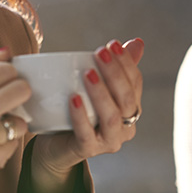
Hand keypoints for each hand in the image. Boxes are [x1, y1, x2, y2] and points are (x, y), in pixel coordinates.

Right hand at [0, 48, 30, 192]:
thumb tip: (6, 52)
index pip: (4, 68)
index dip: (8, 74)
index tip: (3, 81)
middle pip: (22, 89)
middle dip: (17, 94)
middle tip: (7, 101)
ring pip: (21, 120)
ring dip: (11, 124)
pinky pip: (15, 143)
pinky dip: (5, 143)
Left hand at [32, 38, 143, 192]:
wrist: (54, 145)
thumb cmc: (75, 112)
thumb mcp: (92, 88)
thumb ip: (111, 67)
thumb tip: (137, 41)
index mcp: (130, 109)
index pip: (134, 83)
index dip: (126, 63)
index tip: (111, 44)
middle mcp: (125, 127)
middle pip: (125, 99)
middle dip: (114, 74)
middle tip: (100, 53)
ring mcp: (108, 141)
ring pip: (111, 117)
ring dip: (100, 93)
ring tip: (87, 72)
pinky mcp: (87, 150)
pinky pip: (86, 134)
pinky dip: (81, 116)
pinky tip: (73, 98)